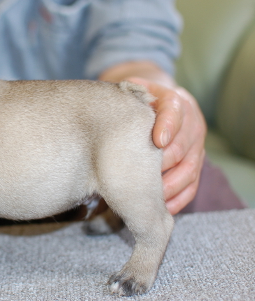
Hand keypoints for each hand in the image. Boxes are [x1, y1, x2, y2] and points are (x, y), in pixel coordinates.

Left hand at [127, 77, 206, 213]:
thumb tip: (103, 112)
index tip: (158, 141)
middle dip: (161, 165)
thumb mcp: (130, 93)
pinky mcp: (196, 163)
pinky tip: (162, 208)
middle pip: (181, 146)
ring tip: (148, 197)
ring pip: (189, 168)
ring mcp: (196, 144)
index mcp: (173, 101)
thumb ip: (121, 99)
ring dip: (169, 186)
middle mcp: (190, 122)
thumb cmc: (137, 102)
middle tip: (139, 178)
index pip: (174, 110)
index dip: (168, 126)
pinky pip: (193, 184)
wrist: (157, 102)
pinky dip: (179, 198)